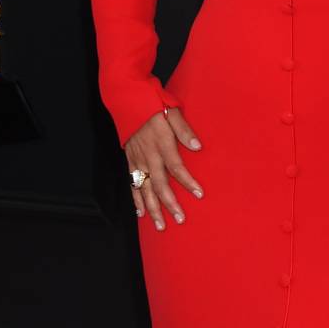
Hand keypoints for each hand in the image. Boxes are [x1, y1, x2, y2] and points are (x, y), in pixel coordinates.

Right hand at [125, 108, 203, 230]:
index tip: (199, 194)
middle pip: (160, 185)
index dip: (188, 182)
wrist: (129, 102)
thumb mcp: (173, 113)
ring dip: (153, 209)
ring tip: (161, 225)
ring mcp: (137, 161)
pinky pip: (132, 185)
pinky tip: (142, 214)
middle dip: (170, 204)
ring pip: (145, 190)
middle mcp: (149, 156)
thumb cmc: (155, 107)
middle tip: (180, 219)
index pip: (177, 168)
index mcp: (162, 144)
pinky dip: (136, 200)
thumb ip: (185, 130)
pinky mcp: (129, 162)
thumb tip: (197, 147)